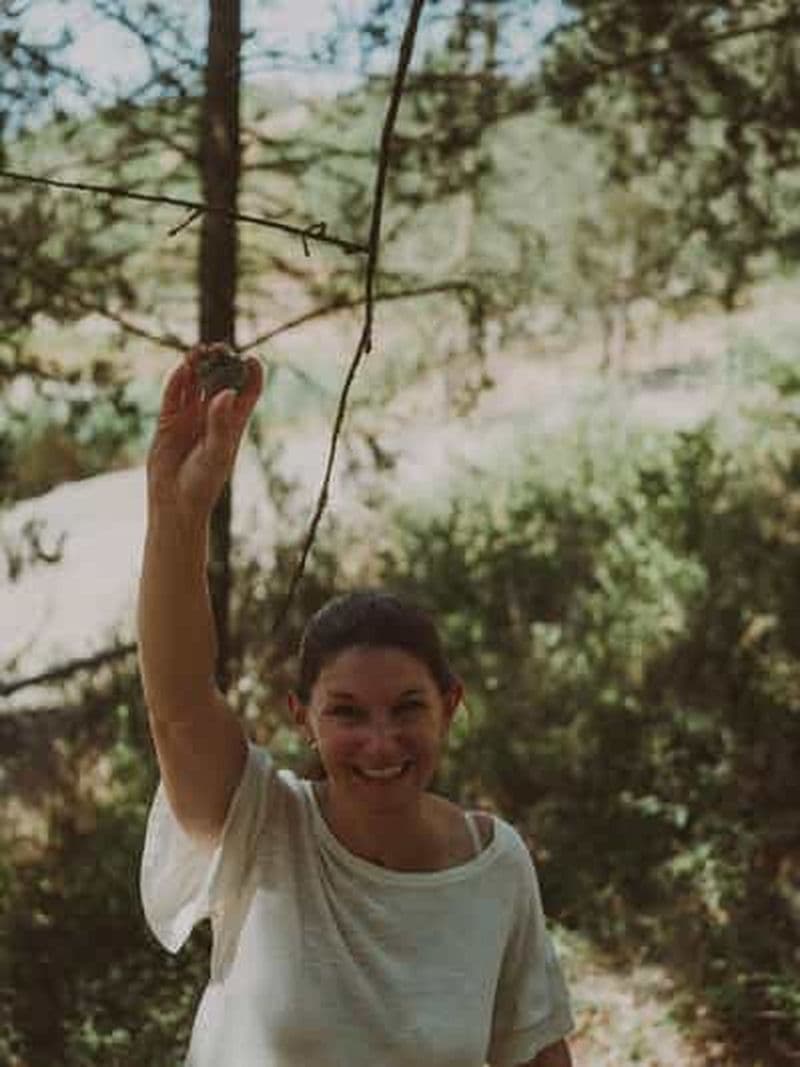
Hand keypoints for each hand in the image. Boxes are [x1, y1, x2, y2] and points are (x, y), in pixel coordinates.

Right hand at [146, 343, 263, 523]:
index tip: (251, 359)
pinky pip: (173, 395)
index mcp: (232, 424)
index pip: (247, 393)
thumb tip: (227, 393)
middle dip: (220, 363)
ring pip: (194, 384)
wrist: (175, 502)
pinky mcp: (168, 421)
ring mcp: (190, 417)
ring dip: (196, 367)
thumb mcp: (216, 453)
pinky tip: (181, 369)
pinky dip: (176, 381)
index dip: (251, 374)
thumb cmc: (203, 483)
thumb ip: (220, 423)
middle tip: (220, 347)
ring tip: (199, 350)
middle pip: (219, 381)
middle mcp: (212, 416)